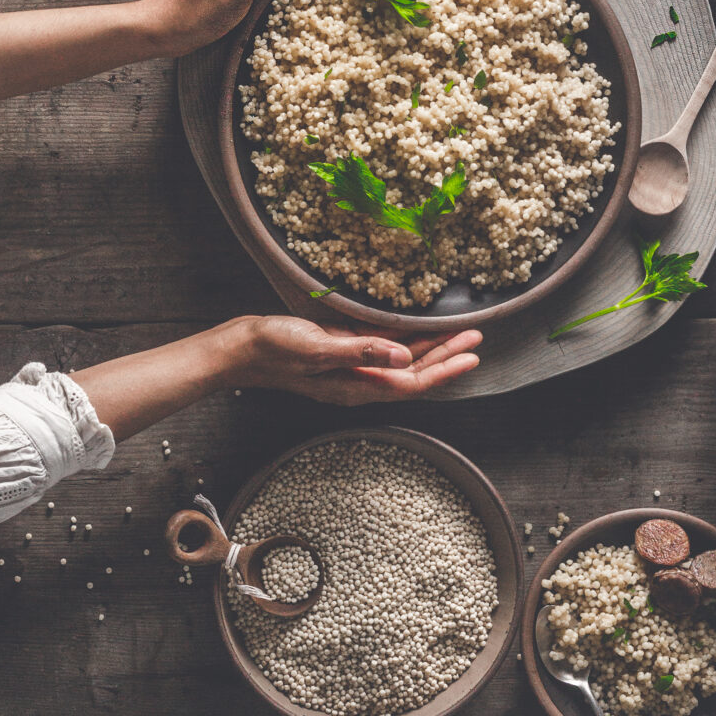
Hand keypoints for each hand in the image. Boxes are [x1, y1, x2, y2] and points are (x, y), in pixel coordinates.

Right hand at [237, 314, 482, 404]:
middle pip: (412, 373)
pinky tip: (416, 330)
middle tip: (476, 338)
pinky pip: (382, 350)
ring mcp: (350, 369)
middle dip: (446, 356)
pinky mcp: (341, 353)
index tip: (471, 355)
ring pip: (400, 361)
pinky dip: (405, 340)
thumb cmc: (274, 348)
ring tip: (457, 334)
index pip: (411, 383)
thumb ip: (361, 352)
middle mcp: (358, 382)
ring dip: (430, 348)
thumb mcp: (318, 347)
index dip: (444, 369)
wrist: (240, 348)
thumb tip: (402, 357)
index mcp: (356, 386)